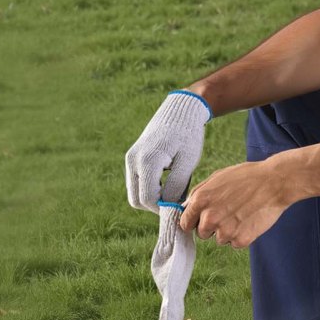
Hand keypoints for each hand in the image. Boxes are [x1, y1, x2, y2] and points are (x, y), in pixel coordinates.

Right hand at [125, 91, 210, 212]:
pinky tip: (168, 182)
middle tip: (176, 201)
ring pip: (135, 193)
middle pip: (137, 200)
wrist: (182, 111)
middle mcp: (133, 160)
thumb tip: (168, 207)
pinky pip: (137, 182)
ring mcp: (130, 159)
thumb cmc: (188, 135)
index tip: (179, 207)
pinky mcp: (132, 158)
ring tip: (174, 189)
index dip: (163, 208)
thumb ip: (177, 186)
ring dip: (152, 197)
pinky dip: (150, 188)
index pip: (147, 199)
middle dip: (155, 206)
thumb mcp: (188, 161)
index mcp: (147, 161)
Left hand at [180, 161, 290, 247]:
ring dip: (229, 231)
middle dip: (212, 226)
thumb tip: (186, 207)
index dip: (194, 221)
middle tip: (229, 212)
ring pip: (220, 239)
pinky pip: (235, 243)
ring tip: (242, 214)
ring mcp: (225, 231)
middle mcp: (209, 218)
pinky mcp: (240, 240)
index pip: (185, 223)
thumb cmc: (247, 176)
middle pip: (202, 233)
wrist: (275, 182)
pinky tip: (250, 220)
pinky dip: (242, 235)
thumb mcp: (218, 177)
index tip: (201, 220)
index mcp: (200, 200)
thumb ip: (199, 193)